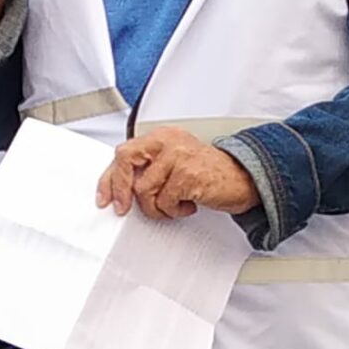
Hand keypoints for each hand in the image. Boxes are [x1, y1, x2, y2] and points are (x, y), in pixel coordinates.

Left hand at [96, 128, 260, 220]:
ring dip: (156, 208)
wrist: (242, 179)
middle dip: (121, 189)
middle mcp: (169, 142)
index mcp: (162, 136)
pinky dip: (173, 212)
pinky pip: (164, 202)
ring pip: (144, 190)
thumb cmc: (208, 174)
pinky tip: (186, 206)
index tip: (105, 198)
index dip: (109, 178)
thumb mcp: (174, 163)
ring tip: (172, 206)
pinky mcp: (188, 175)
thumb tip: (120, 188)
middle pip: (125, 160)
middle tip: (125, 208)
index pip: (124, 153)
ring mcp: (178, 157)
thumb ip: (149, 169)